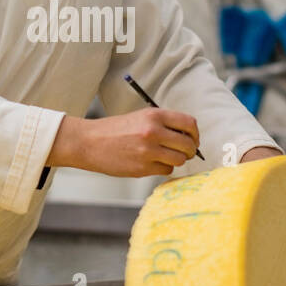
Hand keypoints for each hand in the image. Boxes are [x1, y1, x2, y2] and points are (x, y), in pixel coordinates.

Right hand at [48, 109, 199, 176]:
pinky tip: (152, 163)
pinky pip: (166, 170)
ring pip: (179, 160)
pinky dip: (163, 168)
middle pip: (188, 145)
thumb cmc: (116, 130)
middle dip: (189, 151)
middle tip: (184, 153)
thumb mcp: (141, 117)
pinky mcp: (142, 168)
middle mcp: (153, 132)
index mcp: (154, 115)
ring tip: (165, 157)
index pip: (189, 124)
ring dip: (176, 160)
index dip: (195, 134)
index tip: (193, 140)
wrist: (90, 142)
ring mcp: (148, 151)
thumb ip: (164, 123)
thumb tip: (188, 136)